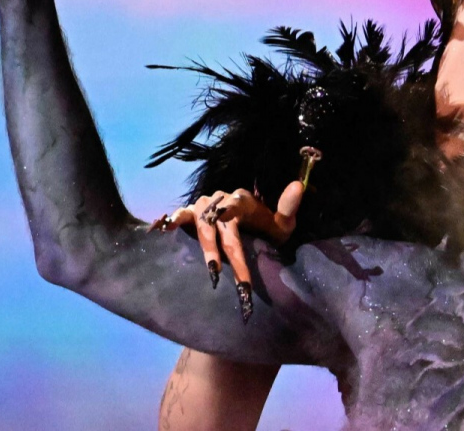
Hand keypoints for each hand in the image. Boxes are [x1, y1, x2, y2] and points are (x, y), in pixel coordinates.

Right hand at [149, 181, 303, 322]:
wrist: (253, 226)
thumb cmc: (266, 228)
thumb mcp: (281, 222)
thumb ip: (288, 207)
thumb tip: (298, 185)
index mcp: (242, 201)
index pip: (237, 213)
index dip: (233, 226)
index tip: (230, 235)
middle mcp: (221, 201)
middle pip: (219, 227)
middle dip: (222, 253)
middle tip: (227, 278)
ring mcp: (204, 206)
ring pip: (200, 223)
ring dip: (204, 246)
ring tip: (209, 266)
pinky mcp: (191, 213)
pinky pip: (181, 215)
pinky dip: (173, 219)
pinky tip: (165, 228)